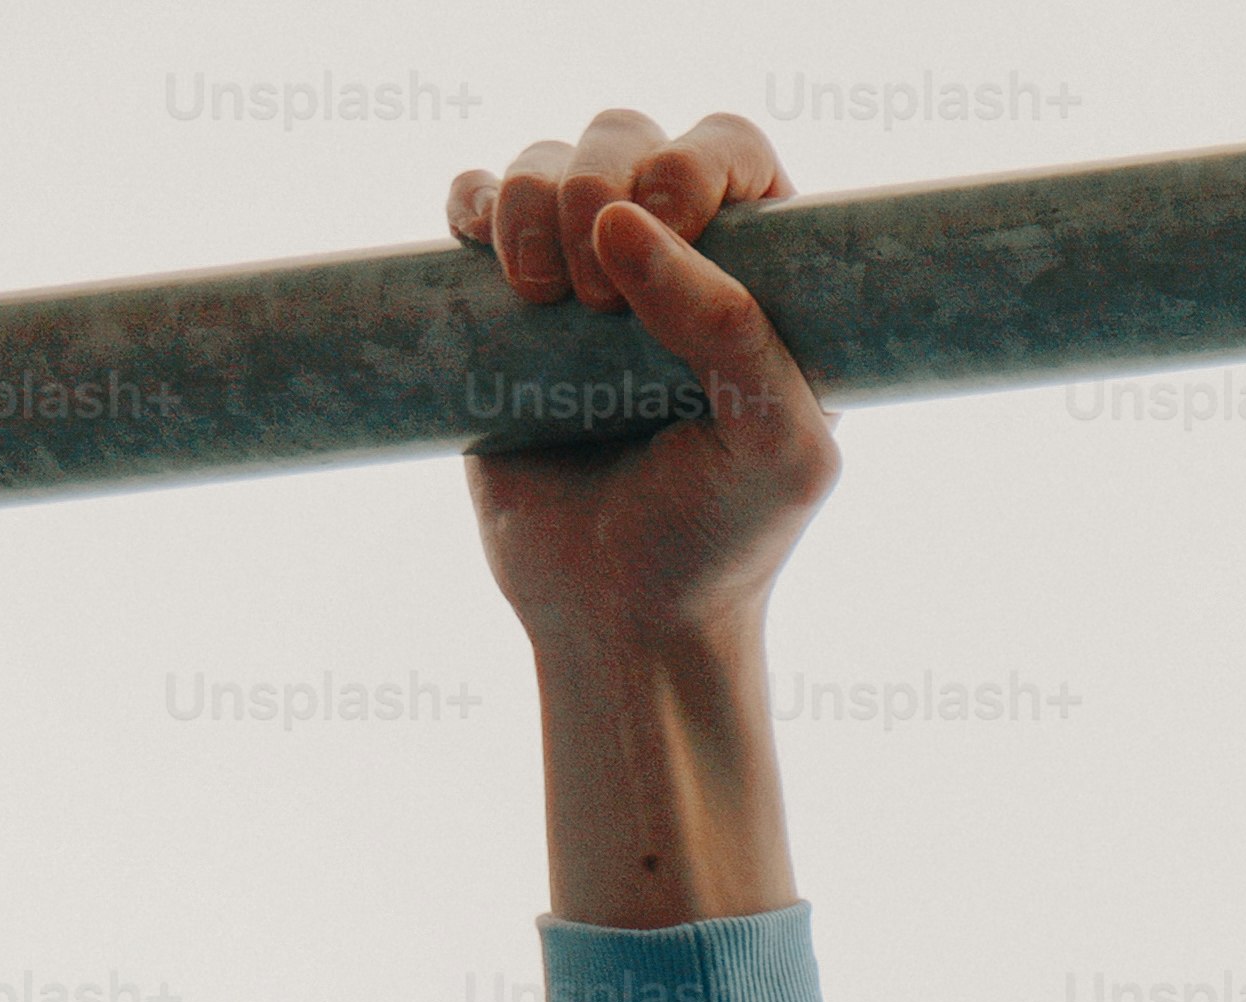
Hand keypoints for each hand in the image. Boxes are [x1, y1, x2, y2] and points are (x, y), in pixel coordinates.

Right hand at [445, 109, 836, 655]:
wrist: (622, 617)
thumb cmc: (721, 540)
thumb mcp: (775, 449)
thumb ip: (733, 332)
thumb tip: (621, 220)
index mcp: (762, 283)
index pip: (731, 152)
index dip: (694, 161)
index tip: (673, 222)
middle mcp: (673, 266)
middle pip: (626, 140)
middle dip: (597, 182)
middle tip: (599, 300)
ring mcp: (583, 280)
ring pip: (544, 162)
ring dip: (528, 194)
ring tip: (542, 297)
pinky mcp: (501, 311)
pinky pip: (472, 204)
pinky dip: (469, 205)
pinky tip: (483, 256)